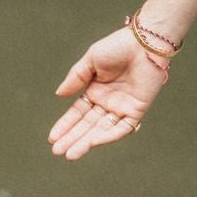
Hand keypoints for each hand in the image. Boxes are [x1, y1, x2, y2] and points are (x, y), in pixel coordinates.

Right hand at [48, 26, 166, 160]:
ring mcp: (122, 107)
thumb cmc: (119, 46)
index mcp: (96, 90)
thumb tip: (59, 95)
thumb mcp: (91, 60)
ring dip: (86, 142)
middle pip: (88, 125)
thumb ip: (76, 78)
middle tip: (57, 152)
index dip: (65, 125)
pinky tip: (93, 142)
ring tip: (70, 154)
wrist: (144, 42)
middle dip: (72, 138)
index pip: (78, 113)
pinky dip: (109, 135)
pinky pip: (122, 127)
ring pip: (102, 130)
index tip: (52, 138)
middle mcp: (108, 102)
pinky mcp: (137, 110)